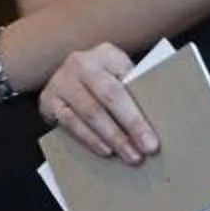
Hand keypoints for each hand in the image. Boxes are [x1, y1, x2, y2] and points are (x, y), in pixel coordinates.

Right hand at [40, 43, 160, 165]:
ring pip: (90, 112)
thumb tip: (161, 122)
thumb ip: (135, 91)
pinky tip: (106, 151)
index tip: (155, 137)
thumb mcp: (120, 77)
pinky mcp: (48, 100)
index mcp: (106, 54)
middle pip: (109, 95)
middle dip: (131, 125)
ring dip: (112, 138)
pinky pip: (70, 122)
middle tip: (147, 149)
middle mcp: (81, 63)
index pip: (127, 81)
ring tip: (131, 156)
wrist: (67, 80)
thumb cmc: (104, 83)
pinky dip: (90, 139)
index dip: (140, 110)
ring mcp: (61, 81)